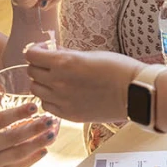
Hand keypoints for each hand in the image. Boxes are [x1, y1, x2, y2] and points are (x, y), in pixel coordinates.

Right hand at [0, 96, 55, 166]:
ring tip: (51, 135)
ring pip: (18, 154)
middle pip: (12, 138)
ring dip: (37, 144)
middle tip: (49, 120)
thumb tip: (1, 89)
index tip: (34, 106)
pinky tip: (43, 151)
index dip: (17, 113)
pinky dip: (32, 160)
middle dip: (33, 129)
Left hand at [25, 46, 141, 121]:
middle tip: (50, 64)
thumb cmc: (117, 68)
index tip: (43, 50)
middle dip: (39, 66)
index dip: (35, 51)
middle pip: (31, 72)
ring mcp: (62, 101)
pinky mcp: (69, 115)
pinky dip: (50, 99)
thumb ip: (67, 54)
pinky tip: (62, 94)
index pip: (31, 56)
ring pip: (36, 90)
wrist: (134, 93)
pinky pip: (47, 106)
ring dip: (42, 83)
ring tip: (56, 80)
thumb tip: (52, 51)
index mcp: (64, 62)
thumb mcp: (90, 54)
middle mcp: (58, 82)